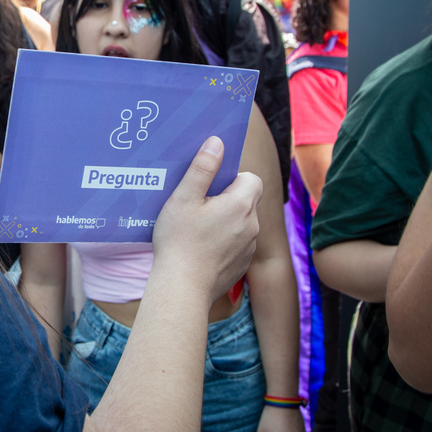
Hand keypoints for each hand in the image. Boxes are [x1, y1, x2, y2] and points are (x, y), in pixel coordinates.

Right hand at [152, 136, 261, 301]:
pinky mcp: (241, 266)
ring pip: (242, 224)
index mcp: (240, 204)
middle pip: (246, 202)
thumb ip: (202, 168)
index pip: (251, 179)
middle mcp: (252, 225)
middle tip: (198, 208)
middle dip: (226, 200)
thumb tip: (217, 142)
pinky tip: (201, 250)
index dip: (233, 179)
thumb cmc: (179, 240)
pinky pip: (237, 245)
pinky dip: (224, 244)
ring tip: (197, 230)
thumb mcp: (184, 198)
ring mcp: (248, 248)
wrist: (182, 288)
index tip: (211, 187)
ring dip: (226, 222)